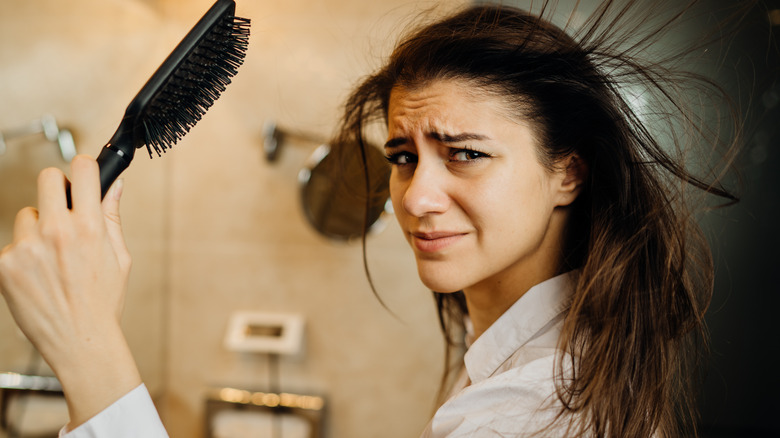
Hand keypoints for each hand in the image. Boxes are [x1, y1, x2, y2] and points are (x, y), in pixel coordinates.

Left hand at [0, 155, 140, 427]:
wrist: (79, 340)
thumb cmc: (102, 301)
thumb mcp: (119, 257)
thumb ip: (112, 217)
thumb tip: (114, 186)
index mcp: (90, 228)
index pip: (82, 170)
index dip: (84, 167)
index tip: (83, 174)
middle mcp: (57, 232)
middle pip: (47, 179)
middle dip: (57, 187)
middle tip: (63, 206)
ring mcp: (28, 247)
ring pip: (27, 215)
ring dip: (37, 228)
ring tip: (51, 257)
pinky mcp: (6, 265)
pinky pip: (13, 244)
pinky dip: (23, 255)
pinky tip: (37, 275)